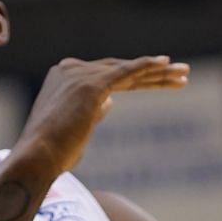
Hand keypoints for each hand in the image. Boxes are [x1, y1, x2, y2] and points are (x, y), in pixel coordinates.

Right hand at [16, 55, 188, 175]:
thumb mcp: (77, 128)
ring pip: (127, 70)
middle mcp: (70, 69)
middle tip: (182, 73)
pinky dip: (146, 67)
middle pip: (121, 69)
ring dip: (159, 73)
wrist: (36, 156)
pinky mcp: (91, 84)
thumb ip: (93, 111)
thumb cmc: (53, 152)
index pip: (109, 75)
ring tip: (184, 74)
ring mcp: (80, 74)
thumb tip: (112, 102)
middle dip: (154, 74)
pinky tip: (165, 64)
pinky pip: (125, 72)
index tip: (162, 82)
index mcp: (64, 77)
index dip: (138, 79)